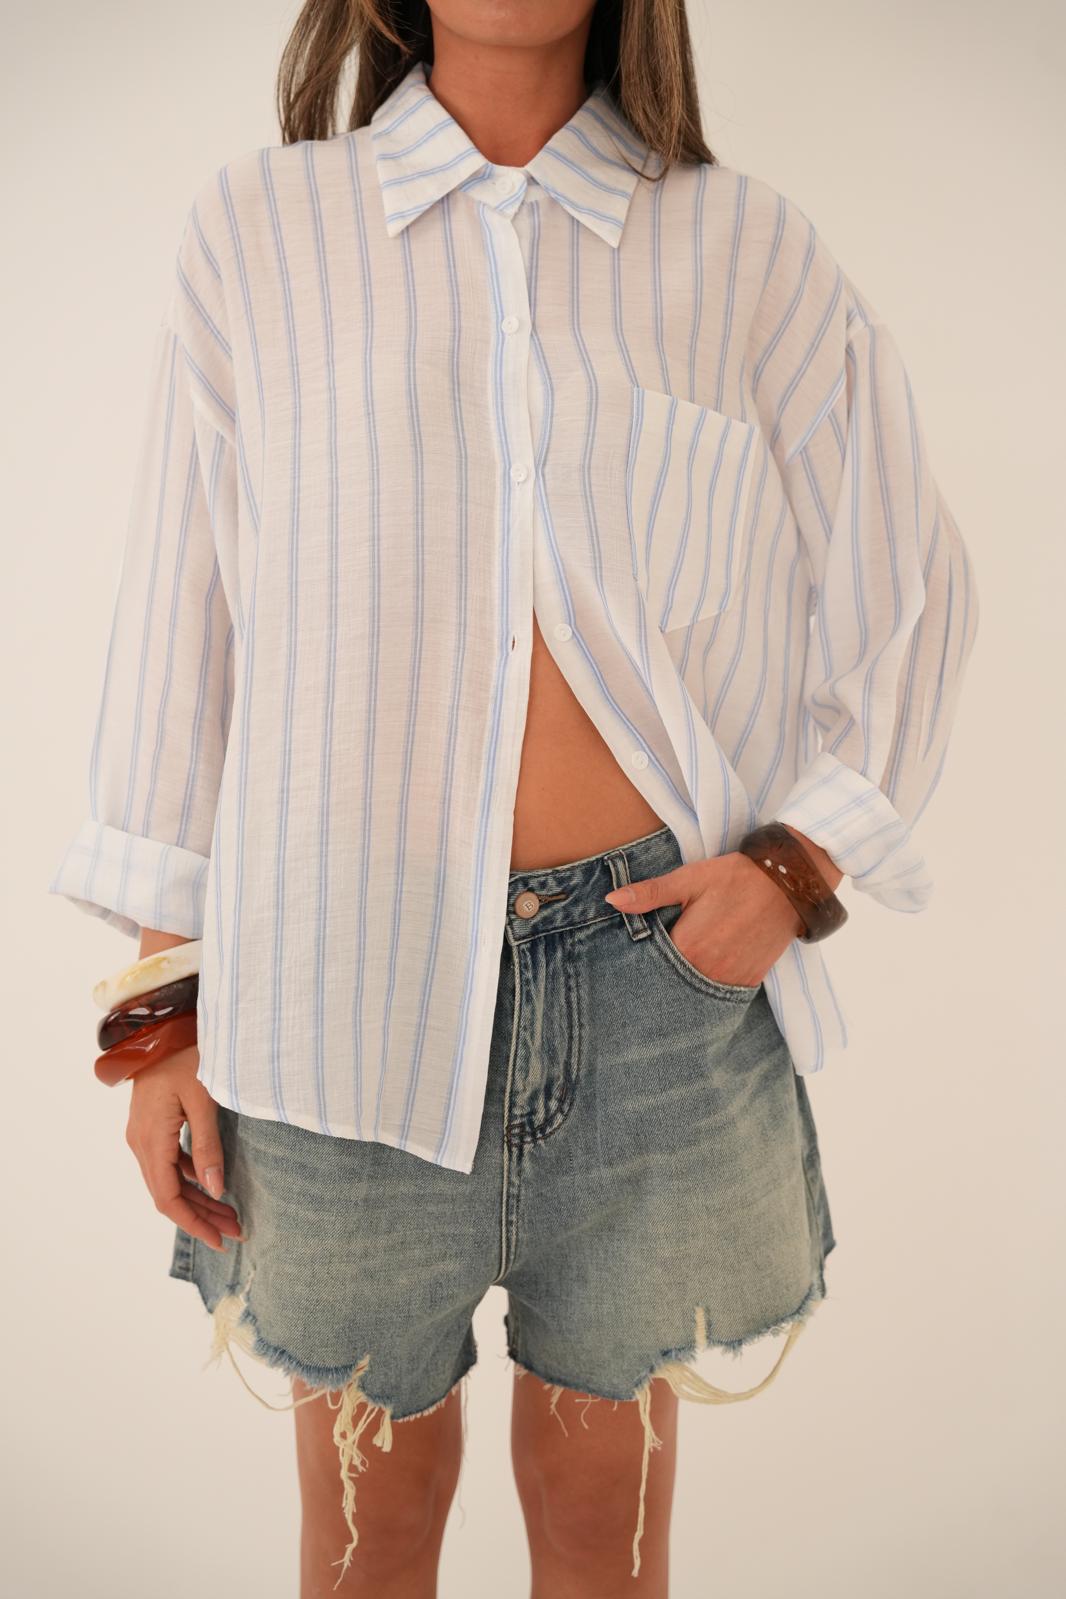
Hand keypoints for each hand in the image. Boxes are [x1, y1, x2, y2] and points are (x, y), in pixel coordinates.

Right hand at [125, 1044, 243, 1252]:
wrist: (159, 1027)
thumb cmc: (185, 1055)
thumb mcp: (203, 1097)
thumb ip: (207, 1145)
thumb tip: (215, 1188)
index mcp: (150, 1139)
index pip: (167, 1197)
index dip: (193, 1223)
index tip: (220, 1240)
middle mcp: (140, 1142)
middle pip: (168, 1194)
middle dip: (202, 1216)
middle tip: (237, 1230)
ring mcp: (143, 1135)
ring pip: (168, 1181)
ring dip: (198, 1199)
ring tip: (231, 1214)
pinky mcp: (151, 1126)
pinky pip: (168, 1164)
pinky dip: (190, 1179)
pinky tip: (213, 1184)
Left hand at [604, 851, 805, 988]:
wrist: (789, 885)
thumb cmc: (736, 878)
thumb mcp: (690, 879)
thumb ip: (650, 894)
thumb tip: (612, 900)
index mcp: (688, 946)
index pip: (651, 966)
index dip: (640, 962)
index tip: (633, 957)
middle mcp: (707, 970)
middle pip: (671, 983)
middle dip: (661, 977)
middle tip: (654, 967)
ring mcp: (730, 979)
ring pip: (695, 992)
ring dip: (684, 984)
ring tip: (678, 970)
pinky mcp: (749, 981)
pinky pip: (720, 993)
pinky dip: (708, 986)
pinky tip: (702, 973)